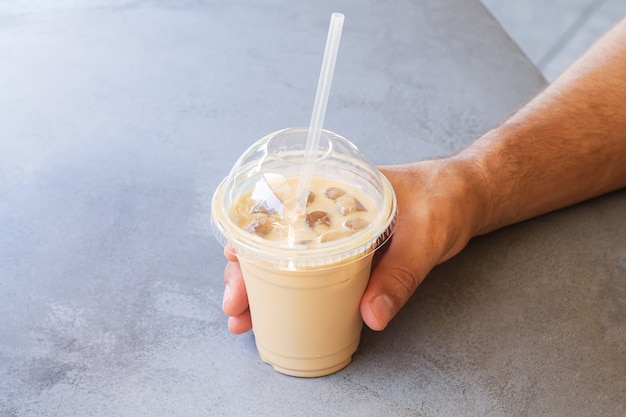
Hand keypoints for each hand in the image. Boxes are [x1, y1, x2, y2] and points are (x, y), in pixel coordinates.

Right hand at [221, 159, 479, 331]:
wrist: (466, 196)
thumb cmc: (445, 200)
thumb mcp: (424, 237)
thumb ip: (399, 276)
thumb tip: (370, 317)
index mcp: (335, 189)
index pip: (276, 209)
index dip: (246, 236)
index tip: (232, 264)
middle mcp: (326, 206)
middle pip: (272, 238)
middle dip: (246, 273)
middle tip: (236, 309)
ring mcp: (334, 228)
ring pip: (286, 255)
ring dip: (262, 284)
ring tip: (247, 317)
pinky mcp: (347, 247)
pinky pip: (310, 265)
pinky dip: (292, 286)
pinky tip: (279, 307)